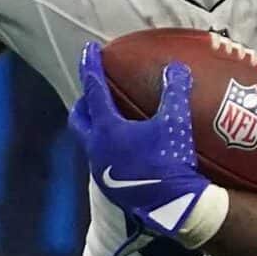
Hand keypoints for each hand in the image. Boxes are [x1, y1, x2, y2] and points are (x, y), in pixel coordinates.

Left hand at [68, 42, 211, 255]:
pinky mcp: (110, 187)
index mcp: (107, 129)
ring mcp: (101, 170)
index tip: (89, 48)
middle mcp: (97, 148)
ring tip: (108, 119)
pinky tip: (124, 149)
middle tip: (93, 90)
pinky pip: (101, 159)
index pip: (94, 89)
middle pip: (79, 118)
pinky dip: (107, 147)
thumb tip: (176, 67)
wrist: (173, 206)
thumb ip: (175, 91)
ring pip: (89, 141)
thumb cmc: (170, 161)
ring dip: (94, 126)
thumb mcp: (176, 122)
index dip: (90, 66)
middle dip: (83, 102)